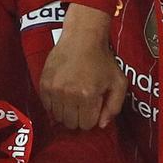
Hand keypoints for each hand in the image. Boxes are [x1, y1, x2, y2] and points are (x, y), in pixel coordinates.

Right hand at [40, 4, 126, 129]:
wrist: (82, 38)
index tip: (93, 108)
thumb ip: (114, 107)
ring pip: (57, 117)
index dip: (92, 118)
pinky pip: (46, 106)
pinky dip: (54, 105)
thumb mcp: (118, 83)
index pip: (87, 124)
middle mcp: (68, 94)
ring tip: (72, 99)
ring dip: (66, 112)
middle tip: (82, 105)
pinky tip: (62, 95)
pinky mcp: (44, 84)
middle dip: (78, 118)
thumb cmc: (102, 60)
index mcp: (88, 95)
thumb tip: (101, 125)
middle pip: (71, 123)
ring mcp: (54, 89)